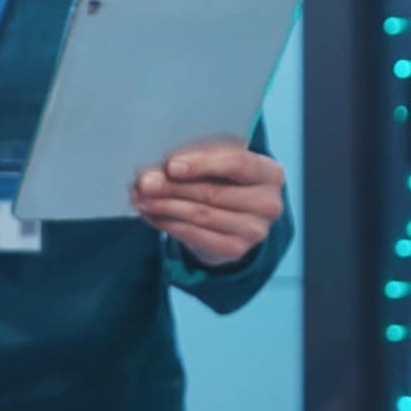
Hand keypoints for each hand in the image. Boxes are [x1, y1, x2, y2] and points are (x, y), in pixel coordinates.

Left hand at [132, 139, 285, 267]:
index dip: (202, 164)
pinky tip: (151, 214)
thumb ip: (199, 160)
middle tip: (144, 182)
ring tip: (140, 197)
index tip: (171, 165)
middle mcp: (268, 204)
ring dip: (165, 206)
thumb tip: (158, 169)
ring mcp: (254, 231)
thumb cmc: (227, 180)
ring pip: (200, 215)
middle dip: (173, 187)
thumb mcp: (222, 163)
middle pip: (213, 193)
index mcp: (270, 173)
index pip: (237, 164)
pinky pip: (195, 235)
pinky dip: (168, 224)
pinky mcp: (235, 250)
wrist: (239, 216)